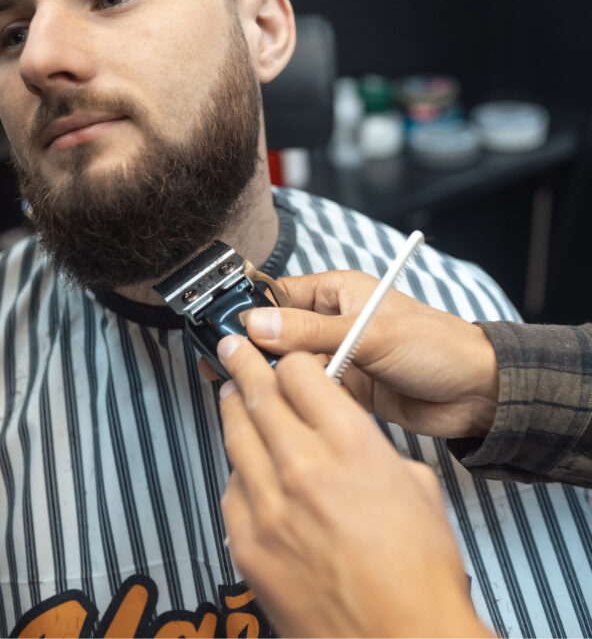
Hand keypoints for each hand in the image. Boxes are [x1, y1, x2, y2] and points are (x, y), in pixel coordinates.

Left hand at [218, 335, 490, 637]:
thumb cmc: (419, 572)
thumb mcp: (416, 485)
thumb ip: (370, 448)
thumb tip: (345, 437)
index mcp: (350, 444)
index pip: (301, 373)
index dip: (294, 362)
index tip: (290, 362)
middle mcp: (303, 466)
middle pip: (259, 394)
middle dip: (244, 363)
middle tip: (233, 347)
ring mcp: (268, 505)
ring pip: (236, 436)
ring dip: (234, 408)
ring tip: (231, 394)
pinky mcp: (247, 544)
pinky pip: (231, 489)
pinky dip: (239, 471)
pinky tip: (248, 468)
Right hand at [242, 270, 498, 437]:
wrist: (476, 393)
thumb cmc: (434, 346)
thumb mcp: (369, 334)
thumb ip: (312, 333)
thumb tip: (257, 326)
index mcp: (338, 292)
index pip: (279, 296)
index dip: (249, 313)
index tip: (221, 332)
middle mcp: (333, 321)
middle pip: (278, 332)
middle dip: (254, 348)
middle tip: (221, 365)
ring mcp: (339, 356)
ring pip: (289, 364)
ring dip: (272, 375)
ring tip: (241, 386)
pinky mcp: (346, 388)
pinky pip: (308, 390)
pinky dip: (293, 397)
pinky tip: (274, 406)